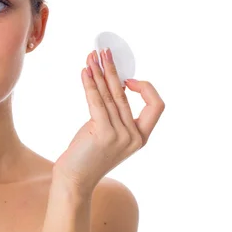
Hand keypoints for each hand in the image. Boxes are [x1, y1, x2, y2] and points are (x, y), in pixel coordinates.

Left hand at [53, 48, 164, 194]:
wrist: (74, 180)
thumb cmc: (87, 155)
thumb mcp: (107, 132)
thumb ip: (114, 113)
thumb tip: (112, 82)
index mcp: (141, 137)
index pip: (157, 106)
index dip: (145, 89)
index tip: (127, 79)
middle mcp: (134, 137)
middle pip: (125, 94)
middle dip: (113, 69)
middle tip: (104, 51)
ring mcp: (120, 136)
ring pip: (111, 95)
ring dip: (99, 72)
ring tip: (91, 56)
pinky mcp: (103, 134)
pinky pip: (97, 102)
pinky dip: (90, 84)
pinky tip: (85, 71)